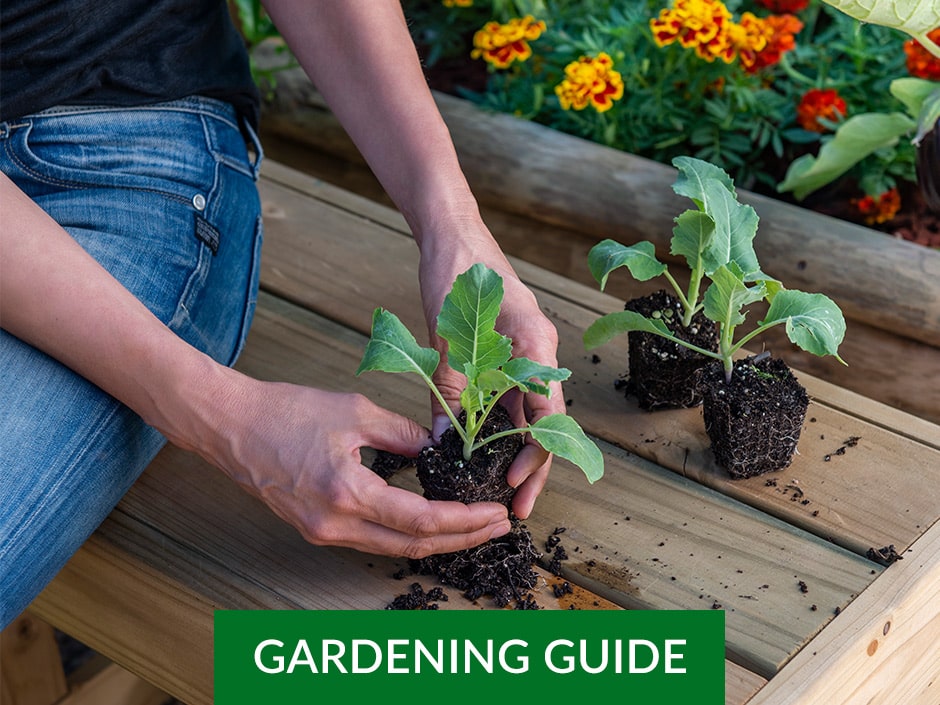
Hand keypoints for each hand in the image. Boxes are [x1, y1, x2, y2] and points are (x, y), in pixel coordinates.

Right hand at [204, 372, 510, 556]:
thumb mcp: (355, 411)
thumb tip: (440, 449)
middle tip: (497, 526)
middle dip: (462, 538)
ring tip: (472, 524)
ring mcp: (323, 532)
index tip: (495, 514)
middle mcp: (335, 524)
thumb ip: (403, 434)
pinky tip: (429, 519)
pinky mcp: (316, 529)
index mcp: (348, 492)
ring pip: (393, 548)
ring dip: (437, 539)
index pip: (422, 521)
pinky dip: (406, 533)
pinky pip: (372, 540)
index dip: (465, 521)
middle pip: (413, 546)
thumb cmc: (286, 411)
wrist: (231, 425)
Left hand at [416, 215, 564, 519]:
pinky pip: (511, 398)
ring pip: (528, 414)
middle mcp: (539, 354)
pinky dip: (500, 425)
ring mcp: (526, 353)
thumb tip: (443, 444)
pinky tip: (485, 449)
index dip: (533, 457)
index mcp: (536, 347)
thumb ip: (450, 390)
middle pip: (544, 423)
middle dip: (532, 466)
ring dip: (516, 450)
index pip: (547, 417)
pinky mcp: (509, 353)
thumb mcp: (448, 337)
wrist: (453, 233)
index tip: (512, 485)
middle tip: (516, 506)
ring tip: (501, 487)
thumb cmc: (456, 272)